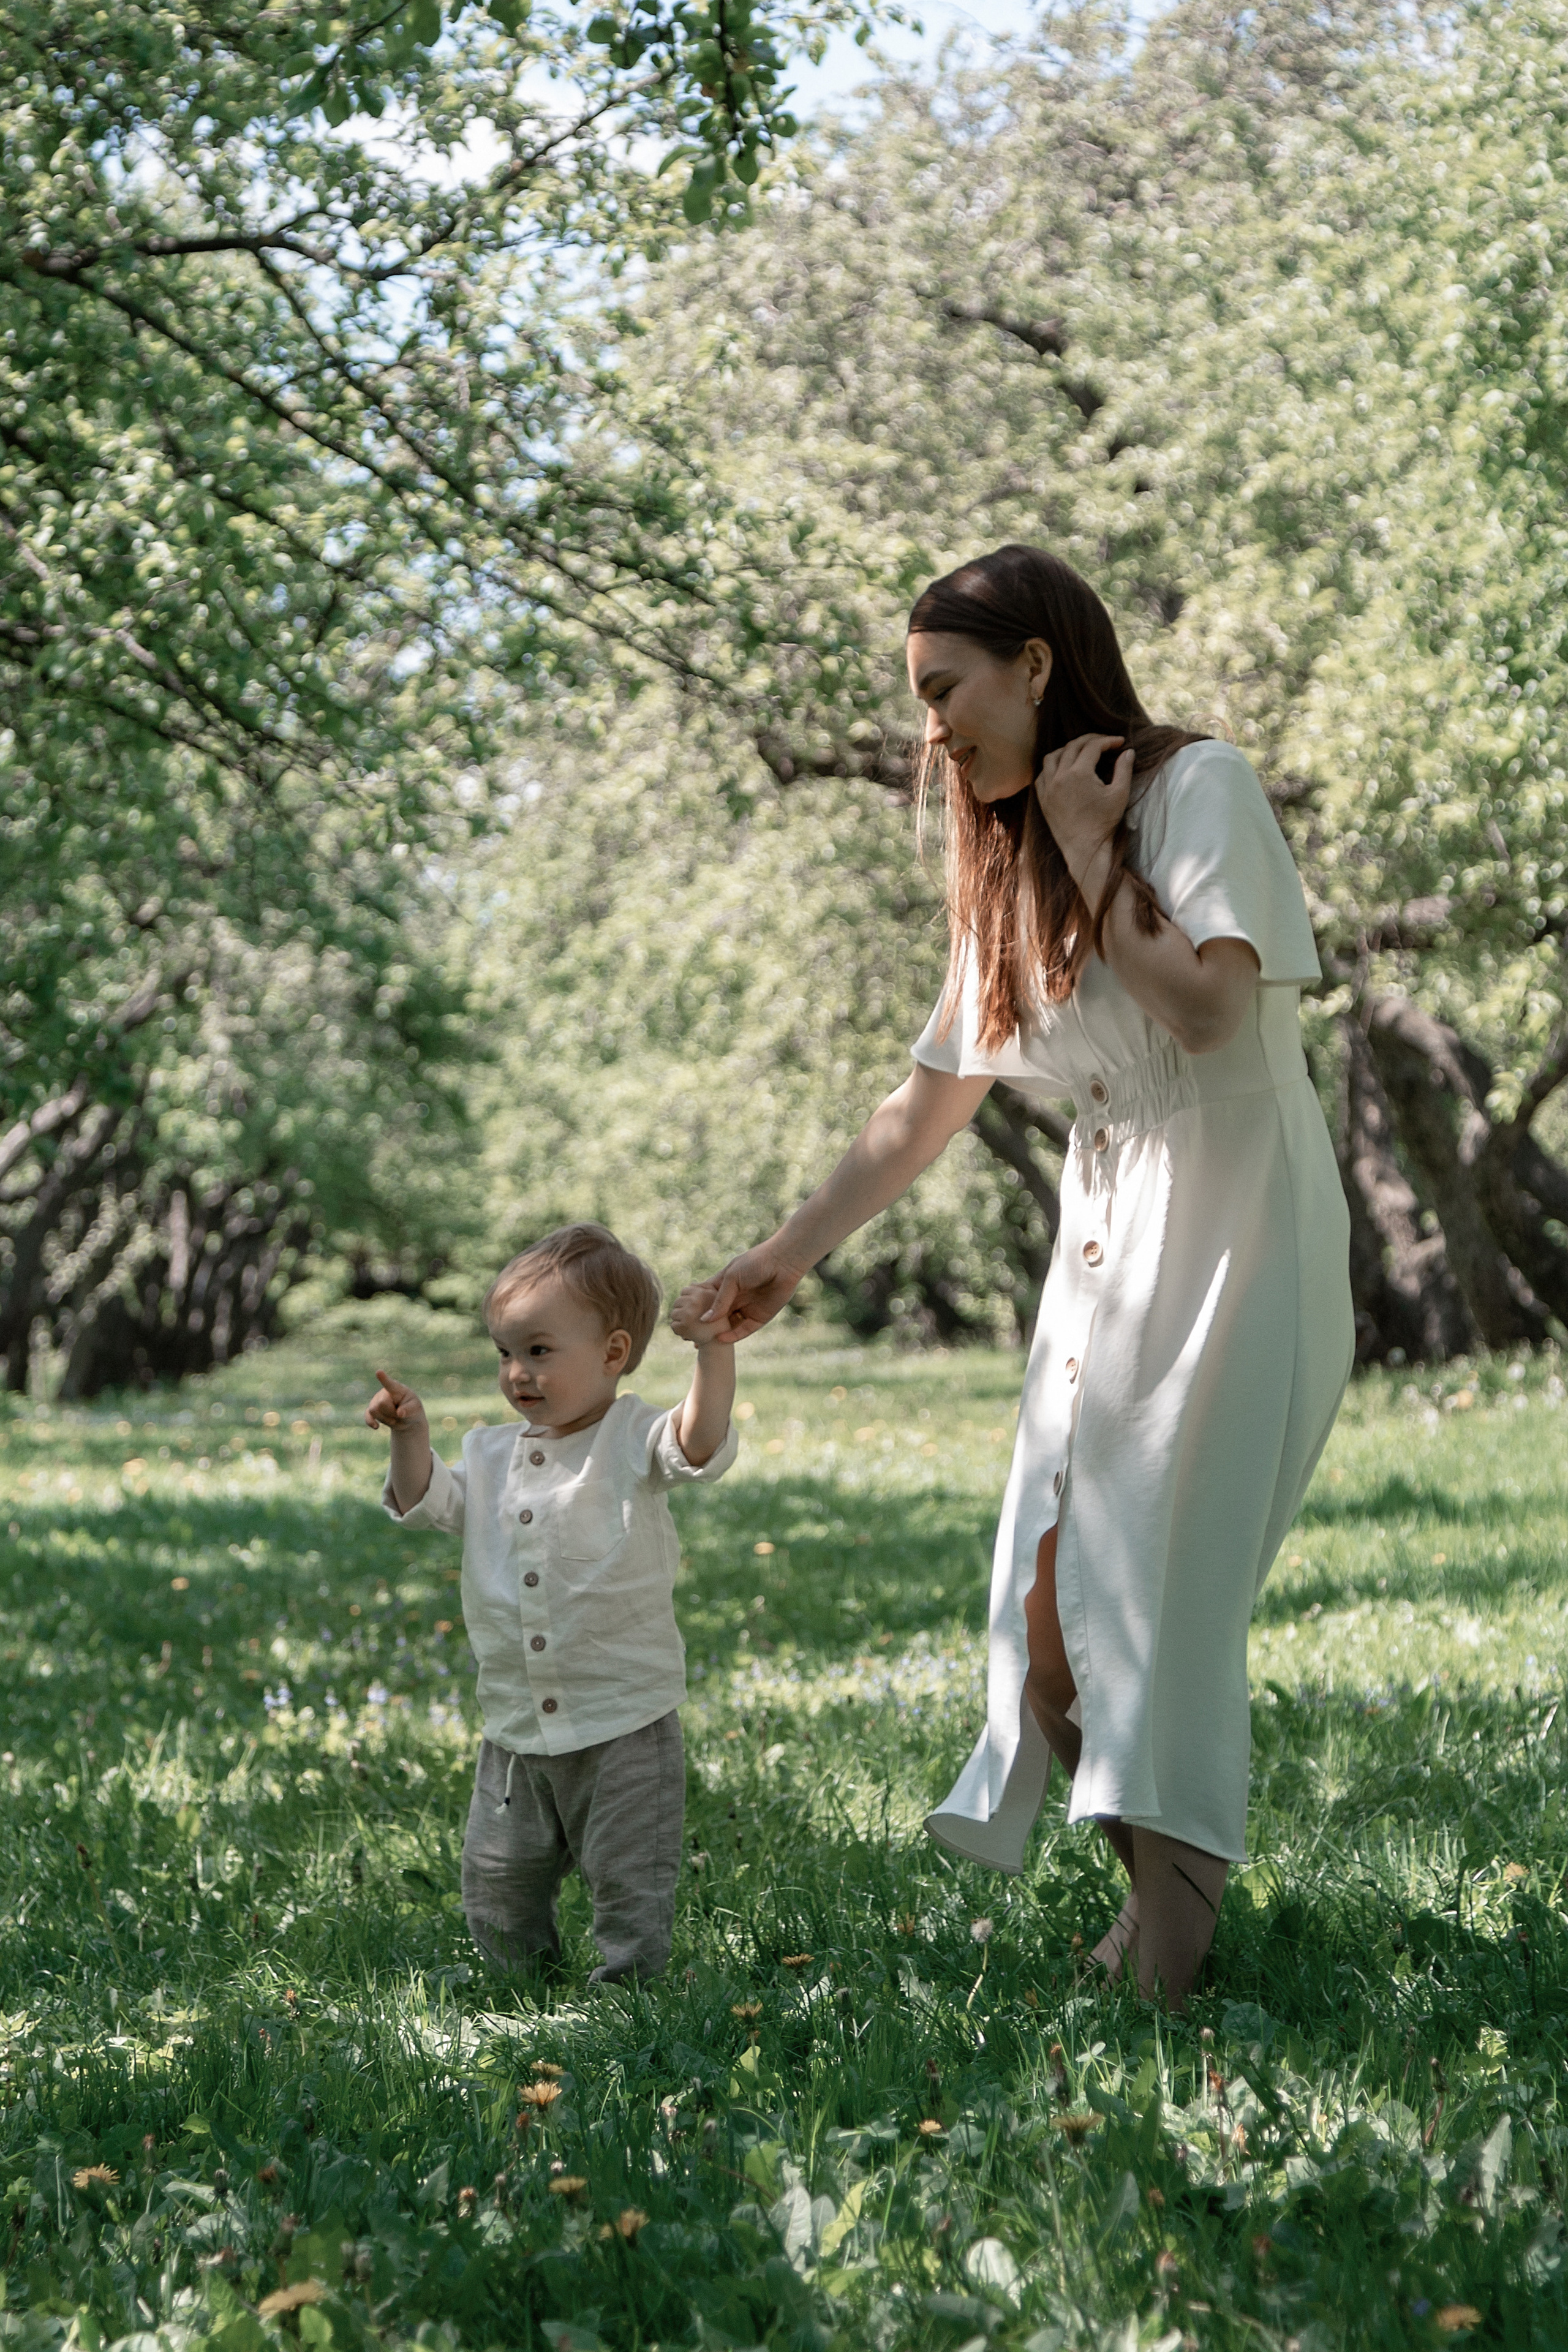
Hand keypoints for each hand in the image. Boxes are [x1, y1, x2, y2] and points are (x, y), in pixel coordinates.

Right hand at [365, 1368, 427, 1433]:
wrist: (406, 1420)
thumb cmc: (412, 1409)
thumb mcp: (416, 1409)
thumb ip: (410, 1410)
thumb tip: (400, 1413)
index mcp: (396, 1389)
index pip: (390, 1384)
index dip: (384, 1378)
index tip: (379, 1372)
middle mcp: (384, 1392)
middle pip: (381, 1403)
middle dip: (390, 1412)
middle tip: (399, 1413)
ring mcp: (376, 1401)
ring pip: (373, 1410)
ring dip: (385, 1419)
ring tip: (394, 1417)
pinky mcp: (371, 1411)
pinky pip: (367, 1416)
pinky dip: (371, 1422)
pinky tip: (376, 1427)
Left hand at [669, 1280, 724, 1344]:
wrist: (719, 1342)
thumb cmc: (718, 1320)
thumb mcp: (717, 1300)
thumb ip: (705, 1289)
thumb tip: (692, 1283)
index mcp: (702, 1292)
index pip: (684, 1291)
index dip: (689, 1300)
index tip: (697, 1309)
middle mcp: (695, 1301)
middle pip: (677, 1302)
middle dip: (684, 1311)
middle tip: (695, 1319)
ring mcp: (688, 1313)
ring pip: (674, 1313)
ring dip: (681, 1321)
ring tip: (693, 1326)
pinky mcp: (683, 1325)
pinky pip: (673, 1325)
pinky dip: (679, 1331)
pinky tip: (690, 1333)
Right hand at [698, 1239, 805, 1344]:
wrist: (783, 1262)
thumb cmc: (755, 1263)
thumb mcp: (731, 1278)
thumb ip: (719, 1300)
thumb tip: (704, 1320)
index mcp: (724, 1286)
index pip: (705, 1301)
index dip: (695, 1310)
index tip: (682, 1319)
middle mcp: (734, 1299)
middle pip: (716, 1317)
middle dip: (704, 1327)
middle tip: (689, 1337)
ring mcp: (746, 1309)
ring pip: (728, 1326)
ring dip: (716, 1334)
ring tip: (702, 1343)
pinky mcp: (759, 1317)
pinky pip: (744, 1330)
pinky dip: (732, 1335)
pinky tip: (721, 1339)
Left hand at [1034, 732, 1134, 885]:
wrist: (1085, 849)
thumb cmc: (1104, 823)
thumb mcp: (1119, 794)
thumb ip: (1124, 769)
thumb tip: (1128, 751)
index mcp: (1079, 774)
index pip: (1092, 746)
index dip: (1108, 741)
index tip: (1119, 743)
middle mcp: (1059, 777)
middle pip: (1072, 746)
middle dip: (1090, 740)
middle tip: (1104, 742)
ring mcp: (1048, 788)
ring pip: (1052, 756)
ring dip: (1068, 749)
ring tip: (1082, 751)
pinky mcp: (1042, 799)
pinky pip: (1042, 774)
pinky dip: (1052, 766)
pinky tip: (1063, 768)